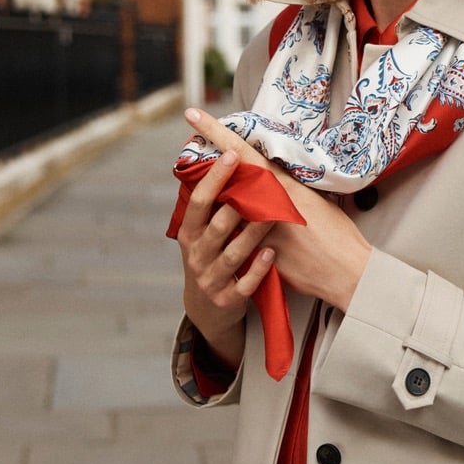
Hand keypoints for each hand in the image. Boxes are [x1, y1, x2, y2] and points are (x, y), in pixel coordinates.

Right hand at [174, 148, 275, 367]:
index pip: (199, 201)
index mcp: (190, 233)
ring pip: (233, 254)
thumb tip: (225, 158)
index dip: (214, 177)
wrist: (206, 310)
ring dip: (253, 233)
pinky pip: (245, 284)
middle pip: (217, 226)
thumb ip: (211, 206)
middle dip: (236, 203)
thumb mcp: (200, 234)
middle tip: (260, 179)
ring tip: (273, 215)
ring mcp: (211, 279)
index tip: (231, 153)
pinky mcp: (228, 300)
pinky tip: (271, 254)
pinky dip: (258, 270)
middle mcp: (197, 255)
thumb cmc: (209, 258)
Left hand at [185, 108, 371, 311]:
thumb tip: (271, 177)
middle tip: (203, 154)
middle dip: (216, 171)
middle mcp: (264, 202)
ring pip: (228, 208)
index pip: (240, 152)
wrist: (345, 271)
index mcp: (280, 183)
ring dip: (225, 206)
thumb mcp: (314, 198)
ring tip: (234, 204)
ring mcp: (257, 229)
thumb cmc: (338, 233)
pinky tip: (240, 236)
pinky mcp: (256, 253)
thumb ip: (287, 186)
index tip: (193, 115)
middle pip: (226, 180)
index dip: (215, 131)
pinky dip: (236, 233)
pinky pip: (236, 238)